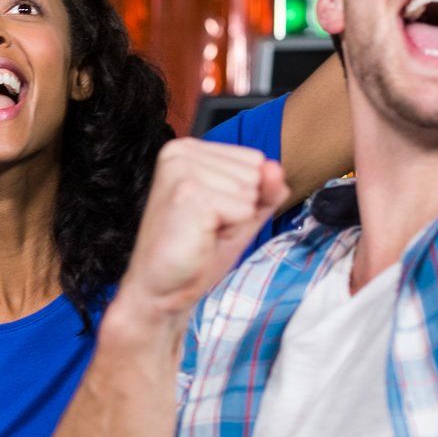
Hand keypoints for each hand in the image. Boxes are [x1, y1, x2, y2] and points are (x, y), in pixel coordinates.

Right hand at [113, 138, 287, 338]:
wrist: (163, 286)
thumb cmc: (195, 250)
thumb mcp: (242, 213)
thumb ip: (265, 189)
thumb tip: (274, 168)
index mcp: (189, 150)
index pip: (255, 160)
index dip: (245, 196)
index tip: (213, 213)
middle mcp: (181, 152)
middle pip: (255, 173)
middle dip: (240, 208)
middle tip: (207, 226)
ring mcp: (182, 171)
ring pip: (251, 191)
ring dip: (234, 221)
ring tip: (202, 231)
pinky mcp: (188, 193)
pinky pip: (243, 209)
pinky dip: (229, 231)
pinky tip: (200, 236)